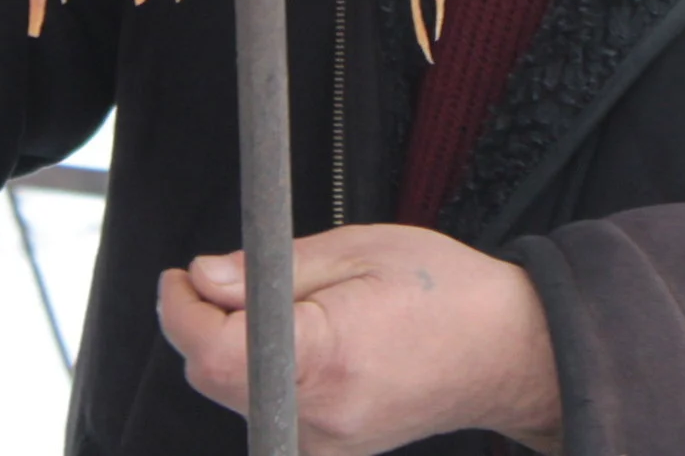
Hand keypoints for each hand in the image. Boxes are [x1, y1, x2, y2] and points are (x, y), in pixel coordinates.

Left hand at [158, 224, 562, 455]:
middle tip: (220, 278)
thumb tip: (204, 276)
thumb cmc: (442, 290)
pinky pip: (267, 411)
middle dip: (201, 323)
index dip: (183, 312)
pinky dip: (262, 373)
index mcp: (329, 357)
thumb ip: (270, 269)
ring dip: (231, 348)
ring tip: (277, 306)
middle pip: (215, 378)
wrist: (503, 350)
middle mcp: (322, 416)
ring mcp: (326, 443)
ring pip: (236, 396)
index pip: (217, 353)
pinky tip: (298, 342)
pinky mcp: (329, 452)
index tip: (181, 277)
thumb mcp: (357, 249)